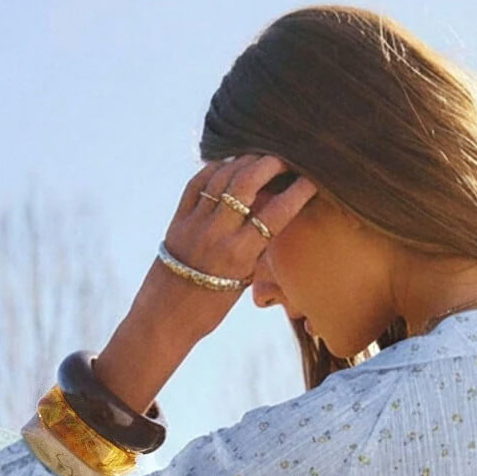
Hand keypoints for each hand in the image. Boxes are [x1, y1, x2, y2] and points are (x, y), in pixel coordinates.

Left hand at [93, 154, 316, 415]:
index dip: (297, 191)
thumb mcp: (242, 281)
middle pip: (246, 184)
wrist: (165, 319)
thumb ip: (257, 247)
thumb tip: (272, 210)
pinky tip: (227, 164)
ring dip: (243, 161)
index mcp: (239, 256)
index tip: (311, 178)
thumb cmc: (210, 309)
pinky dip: (214, 169)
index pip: (275, 214)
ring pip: (222, 178)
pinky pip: (197, 183)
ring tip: (258, 156)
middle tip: (284, 158)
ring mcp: (194, 224)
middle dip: (268, 164)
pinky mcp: (177, 220)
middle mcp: (217, 235)